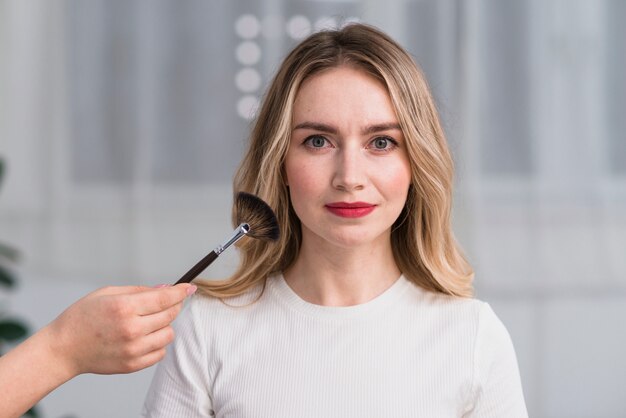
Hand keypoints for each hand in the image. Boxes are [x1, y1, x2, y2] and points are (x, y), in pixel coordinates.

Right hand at [46, 283, 196, 376]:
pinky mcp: (132, 365)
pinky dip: (157, 343)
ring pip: (168, 335)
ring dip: (164, 326)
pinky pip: (160, 353)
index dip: (181, 291)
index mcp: (124, 307)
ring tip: (149, 321)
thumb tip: (165, 288)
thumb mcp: (108, 292)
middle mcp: (131, 329)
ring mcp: (133, 350)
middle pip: (170, 315)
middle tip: (166, 302)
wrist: (63, 348)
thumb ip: (140, 290)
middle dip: (173, 306)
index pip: (165, 298)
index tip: (189, 288)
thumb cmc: (83, 317)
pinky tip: (144, 337)